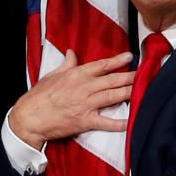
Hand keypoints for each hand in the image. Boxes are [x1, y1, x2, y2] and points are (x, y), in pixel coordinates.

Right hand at [9, 49, 134, 148]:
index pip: (101, 65)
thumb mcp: (52, 75)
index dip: (117, 61)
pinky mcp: (85, 121)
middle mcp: (84, 88)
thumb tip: (72, 52)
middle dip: (130, 77)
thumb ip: (66, 64)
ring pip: (112, 97)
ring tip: (144, 90)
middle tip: (146, 74)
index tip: (129, 56)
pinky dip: (119, 122)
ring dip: (129, 93)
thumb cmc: (39, 96)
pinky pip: (106, 122)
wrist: (29, 117)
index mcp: (76, 75)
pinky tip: (132, 121)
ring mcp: (85, 105)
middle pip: (112, 80)